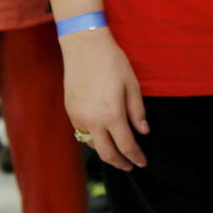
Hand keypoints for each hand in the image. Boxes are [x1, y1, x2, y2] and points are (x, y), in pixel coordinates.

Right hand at [60, 27, 149, 170]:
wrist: (84, 46)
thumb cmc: (112, 62)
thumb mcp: (132, 85)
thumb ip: (137, 111)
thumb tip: (143, 131)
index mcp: (112, 115)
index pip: (126, 146)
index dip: (135, 157)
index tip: (142, 163)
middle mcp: (93, 121)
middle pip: (107, 154)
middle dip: (120, 163)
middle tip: (130, 165)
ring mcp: (78, 117)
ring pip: (92, 145)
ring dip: (106, 151)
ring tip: (118, 151)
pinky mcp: (70, 111)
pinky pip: (82, 133)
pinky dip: (94, 139)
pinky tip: (102, 134)